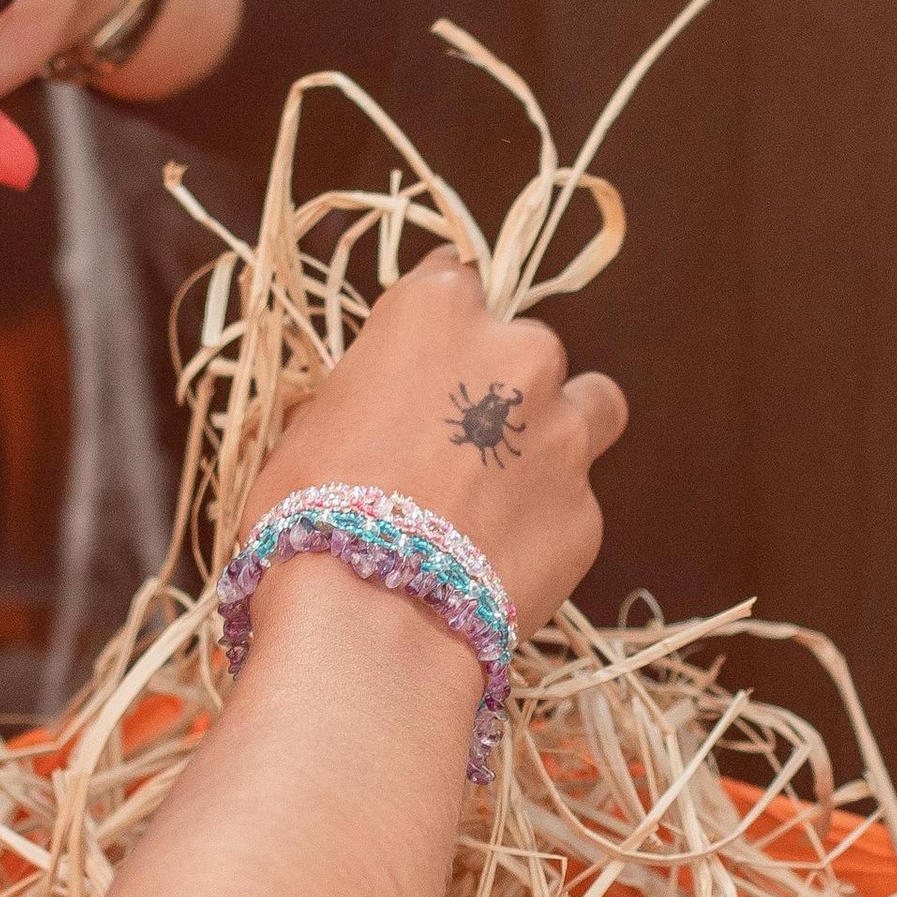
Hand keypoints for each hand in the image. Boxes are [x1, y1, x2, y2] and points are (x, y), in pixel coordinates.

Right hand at [242, 256, 626, 633]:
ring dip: (563, 431)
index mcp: (437, 313)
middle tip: (460, 445)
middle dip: (501, 387)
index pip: (453, 277)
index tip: (430, 359)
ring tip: (517, 483)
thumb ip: (351, 401)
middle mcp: (517, 354)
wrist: (368, 619)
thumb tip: (347, 412)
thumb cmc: (309, 515)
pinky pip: (574, 503)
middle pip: (527, 348)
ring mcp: (563, 432)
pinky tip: (499, 559)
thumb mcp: (302, 433)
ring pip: (593, 406)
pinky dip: (546, 522)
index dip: (440, 325)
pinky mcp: (585, 510)